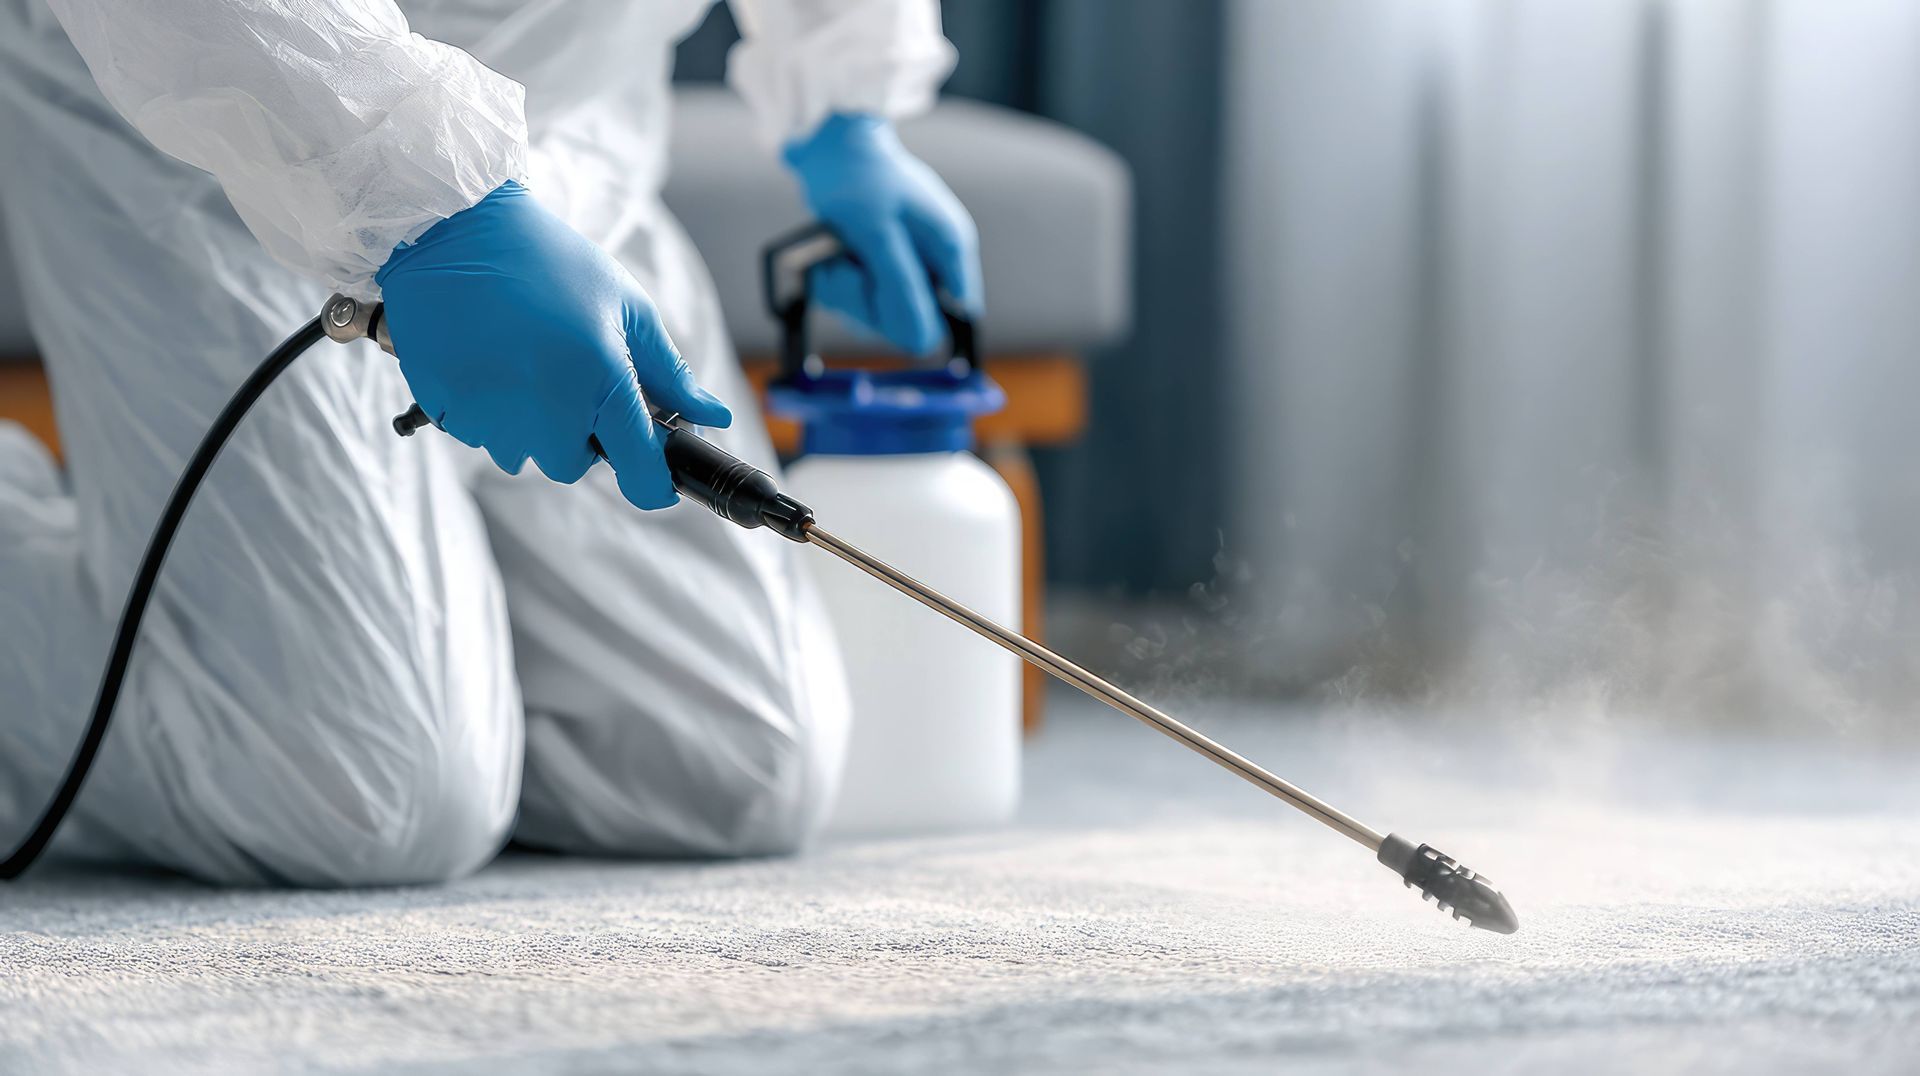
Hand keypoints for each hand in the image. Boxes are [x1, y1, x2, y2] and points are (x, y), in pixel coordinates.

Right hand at [376, 181, 731, 509]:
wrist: (451, 230)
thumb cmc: (546, 261)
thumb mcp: (624, 305)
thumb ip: (669, 371)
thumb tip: (713, 417)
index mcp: (600, 383)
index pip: (640, 472)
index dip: (655, 483)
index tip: (659, 478)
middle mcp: (547, 412)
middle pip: (573, 464)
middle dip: (578, 433)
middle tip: (568, 375)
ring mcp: (492, 417)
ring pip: (524, 452)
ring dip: (530, 423)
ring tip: (523, 360)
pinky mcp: (446, 412)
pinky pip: (481, 435)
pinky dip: (490, 411)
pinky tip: (489, 362)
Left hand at [783, 114, 982, 354]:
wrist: (828, 143)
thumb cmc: (858, 178)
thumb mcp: (878, 234)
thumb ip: (902, 287)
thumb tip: (925, 342)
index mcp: (951, 248)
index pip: (954, 315)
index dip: (915, 315)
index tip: (879, 295)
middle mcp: (936, 259)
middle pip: (909, 317)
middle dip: (868, 299)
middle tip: (845, 267)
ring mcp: (909, 262)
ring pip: (879, 312)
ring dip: (846, 291)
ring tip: (833, 257)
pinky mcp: (883, 264)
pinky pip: (862, 298)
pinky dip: (838, 283)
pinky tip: (828, 260)